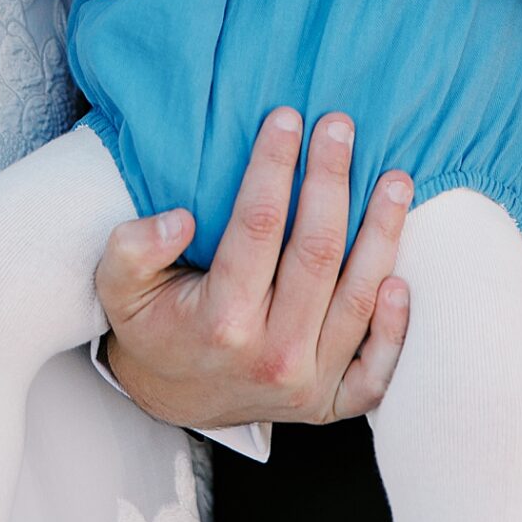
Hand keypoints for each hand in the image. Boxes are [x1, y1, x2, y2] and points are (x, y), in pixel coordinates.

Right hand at [94, 108, 412, 430]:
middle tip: (340, 127)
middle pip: (316, 253)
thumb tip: (180, 219)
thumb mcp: (118, 288)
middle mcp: (271, 356)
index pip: (256, 228)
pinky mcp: (332, 402)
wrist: (174, 397)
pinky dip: (396, 327)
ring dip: (382, 233)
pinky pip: (378, 370)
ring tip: (396, 178)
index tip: (286, 119)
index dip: (273, 167)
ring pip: (357, 298)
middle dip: (331, 180)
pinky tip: (403, 278)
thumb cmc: (153, 325)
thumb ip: (132, 249)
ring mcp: (308, 383)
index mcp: (220, 323)